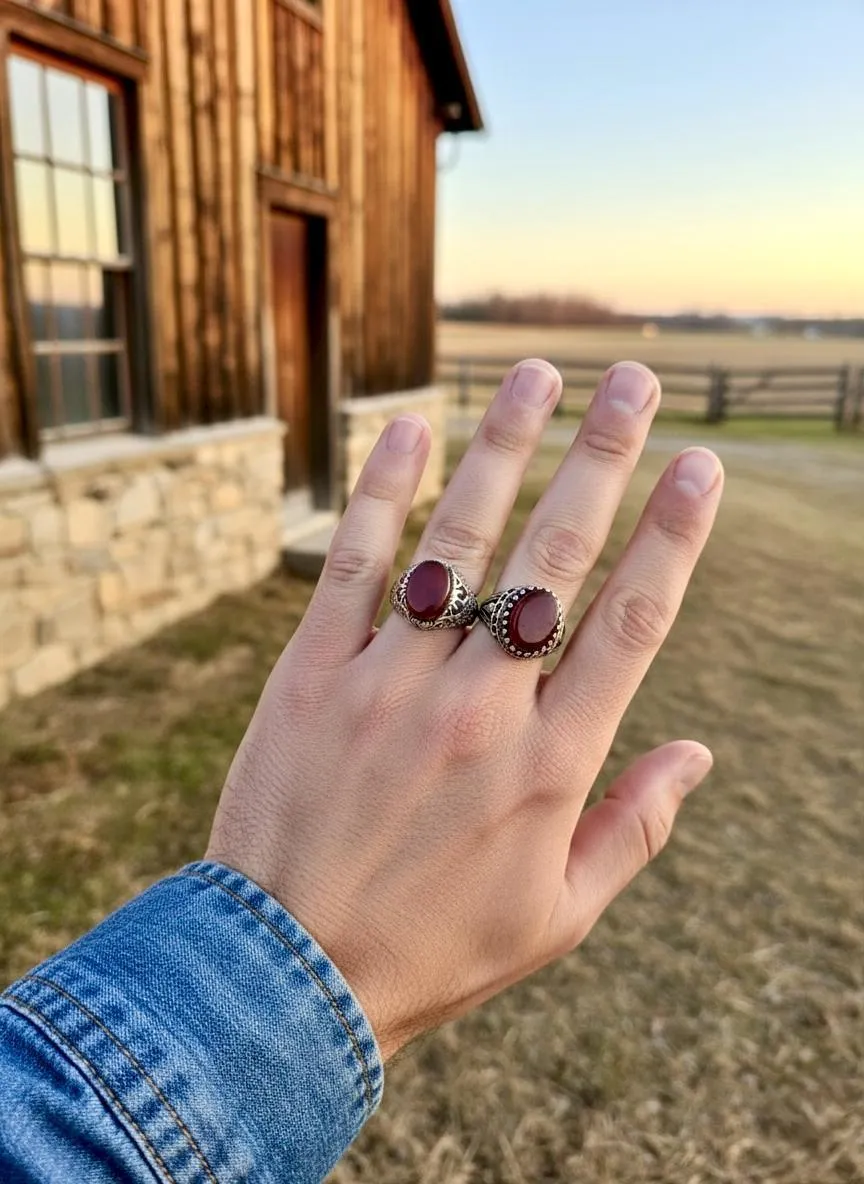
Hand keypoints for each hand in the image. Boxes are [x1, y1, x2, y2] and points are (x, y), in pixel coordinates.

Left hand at [207, 360, 722, 1059]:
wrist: (287, 978)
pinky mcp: (313, 676)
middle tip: (635, 382)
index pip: (632, 623)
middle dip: (603, 460)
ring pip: (460, 543)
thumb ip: (635, 830)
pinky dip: (380, 493)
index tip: (700, 465)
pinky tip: (411, 426)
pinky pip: (352, 566)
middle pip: (556, 559)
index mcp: (552, 766)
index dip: (673, 536)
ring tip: (537, 373)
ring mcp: (392, 684)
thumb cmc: (434, 951)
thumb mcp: (558, 916)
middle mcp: (481, 709)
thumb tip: (700, 751)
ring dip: (503, 448)